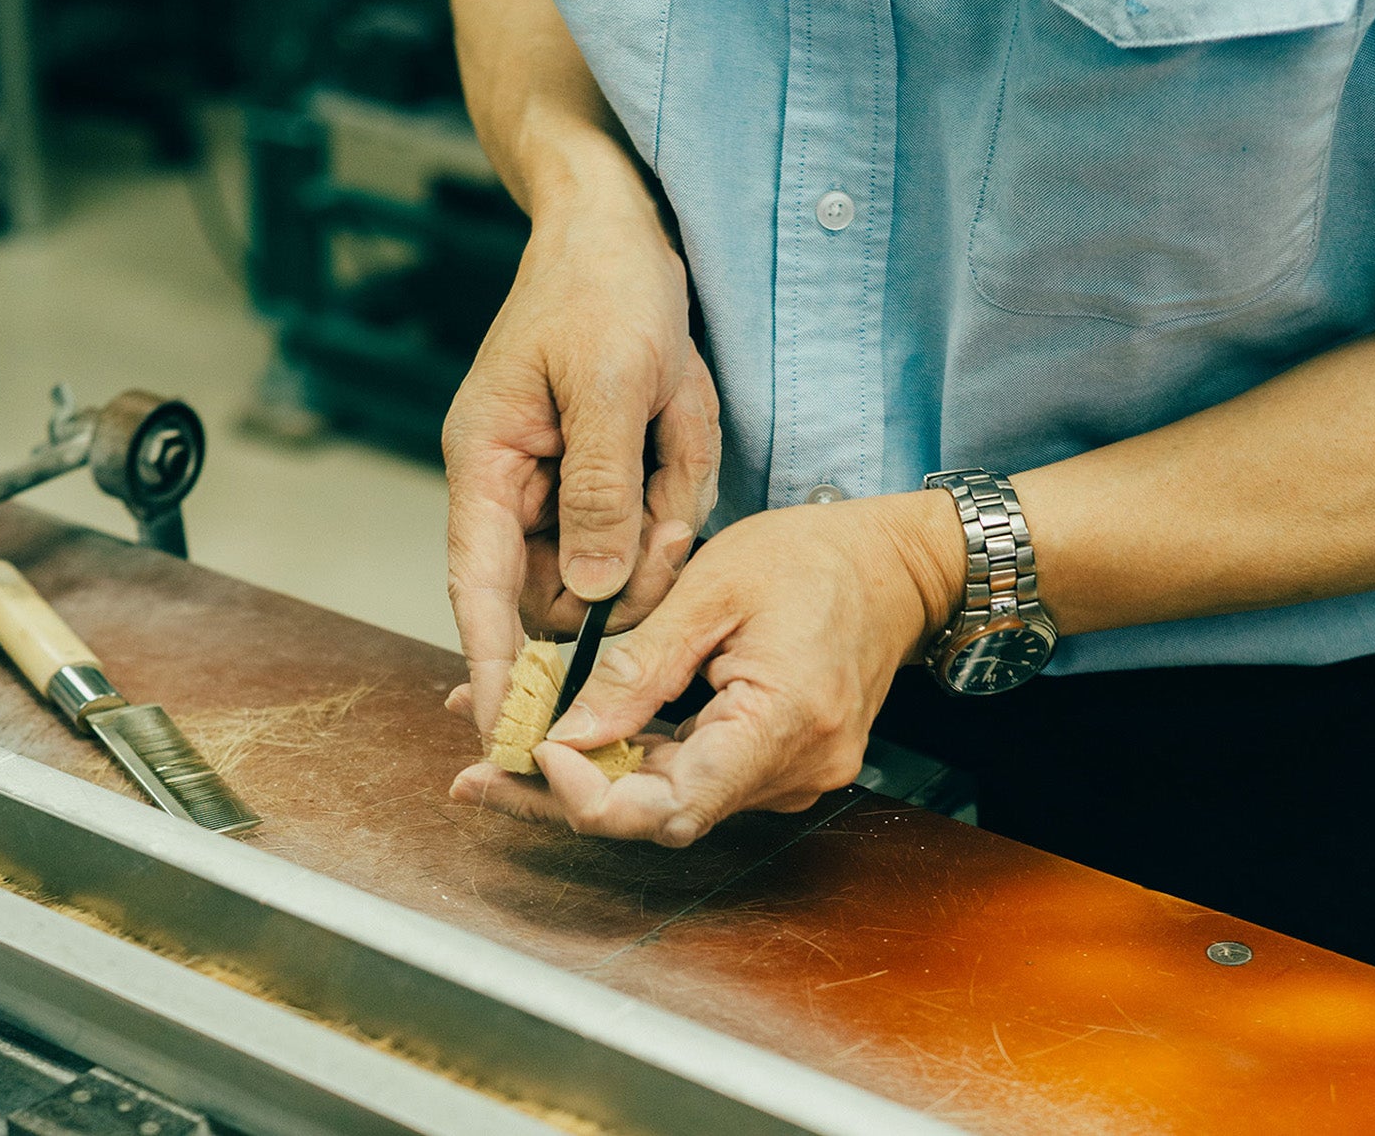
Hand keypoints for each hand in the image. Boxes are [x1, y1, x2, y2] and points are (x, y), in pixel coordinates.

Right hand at [443, 194, 720, 724]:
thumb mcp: (609, 383)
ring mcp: (558, 482)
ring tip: (669, 433)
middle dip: (625, 570)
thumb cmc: (600, 286)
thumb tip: (597, 592)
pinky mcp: (600, 472)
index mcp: (487, 467)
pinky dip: (673, 488)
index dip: (494, 668)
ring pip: (614, 558)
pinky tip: (672, 422)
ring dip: (658, 518)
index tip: (512, 734)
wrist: (620, 222)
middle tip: (667, 514)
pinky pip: (643, 519)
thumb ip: (600, 492)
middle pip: (561, 588)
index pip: (479, 592)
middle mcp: (514, 488)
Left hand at [448, 491, 964, 844]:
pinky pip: (689, 775)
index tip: (535, 746)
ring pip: (664, 800)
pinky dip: (627, 756)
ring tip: (502, 735)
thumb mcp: (711, 589)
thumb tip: (567, 731)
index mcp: (781, 724)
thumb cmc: (816, 559)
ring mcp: (787, 777)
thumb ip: (638, 668)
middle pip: (654, 816)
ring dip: (586, 772)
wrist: (899, 567)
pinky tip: (569, 731)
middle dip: (559, 794)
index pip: (667, 808)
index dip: (588, 795)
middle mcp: (791, 773)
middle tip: (475, 771)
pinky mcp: (775, 765)